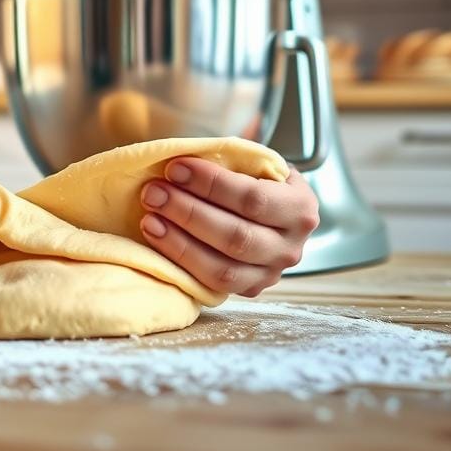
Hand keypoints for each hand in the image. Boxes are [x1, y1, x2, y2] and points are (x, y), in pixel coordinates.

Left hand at [138, 158, 318, 296]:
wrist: (269, 209)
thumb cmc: (254, 179)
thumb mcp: (253, 164)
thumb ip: (229, 162)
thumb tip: (179, 160)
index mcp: (300, 207)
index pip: (254, 198)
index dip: (211, 184)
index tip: (175, 168)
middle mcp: (291, 247)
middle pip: (236, 236)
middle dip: (188, 212)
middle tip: (154, 192)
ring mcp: (271, 274)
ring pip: (223, 268)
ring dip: (179, 241)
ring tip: (150, 218)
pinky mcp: (248, 290)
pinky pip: (211, 285)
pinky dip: (180, 262)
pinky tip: (157, 238)